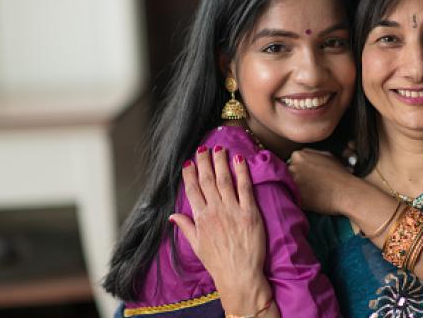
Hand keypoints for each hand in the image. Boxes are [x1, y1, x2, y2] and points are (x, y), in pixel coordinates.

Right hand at [170, 146, 270, 312]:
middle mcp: (215, 211)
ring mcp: (233, 211)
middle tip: (203, 147)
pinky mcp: (250, 213)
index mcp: (201, 218)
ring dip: (221, 161)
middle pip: (207, 180)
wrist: (239, 275)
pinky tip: (240, 160)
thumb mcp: (196, 246)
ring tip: (219, 147)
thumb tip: (172, 216)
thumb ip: (185, 227)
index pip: (192, 190)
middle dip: (204, 161)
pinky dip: (242, 173)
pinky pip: (245, 188)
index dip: (190, 174)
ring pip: (224, 180)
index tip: (188, 162)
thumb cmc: (218, 263)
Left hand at [288, 148, 354, 213]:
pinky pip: (291, 197)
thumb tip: (301, 156)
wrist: (346, 192)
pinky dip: (298, 198)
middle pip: (288, 173)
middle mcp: (292, 167)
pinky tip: (310, 199)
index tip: (306, 175)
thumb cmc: (339, 175)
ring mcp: (292, 182)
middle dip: (296, 178)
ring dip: (296, 188)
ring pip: (288, 185)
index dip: (299, 169)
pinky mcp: (295, 197)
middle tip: (309, 184)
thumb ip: (310, 153)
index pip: (291, 162)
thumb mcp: (326, 155)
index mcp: (298, 155)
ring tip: (310, 192)